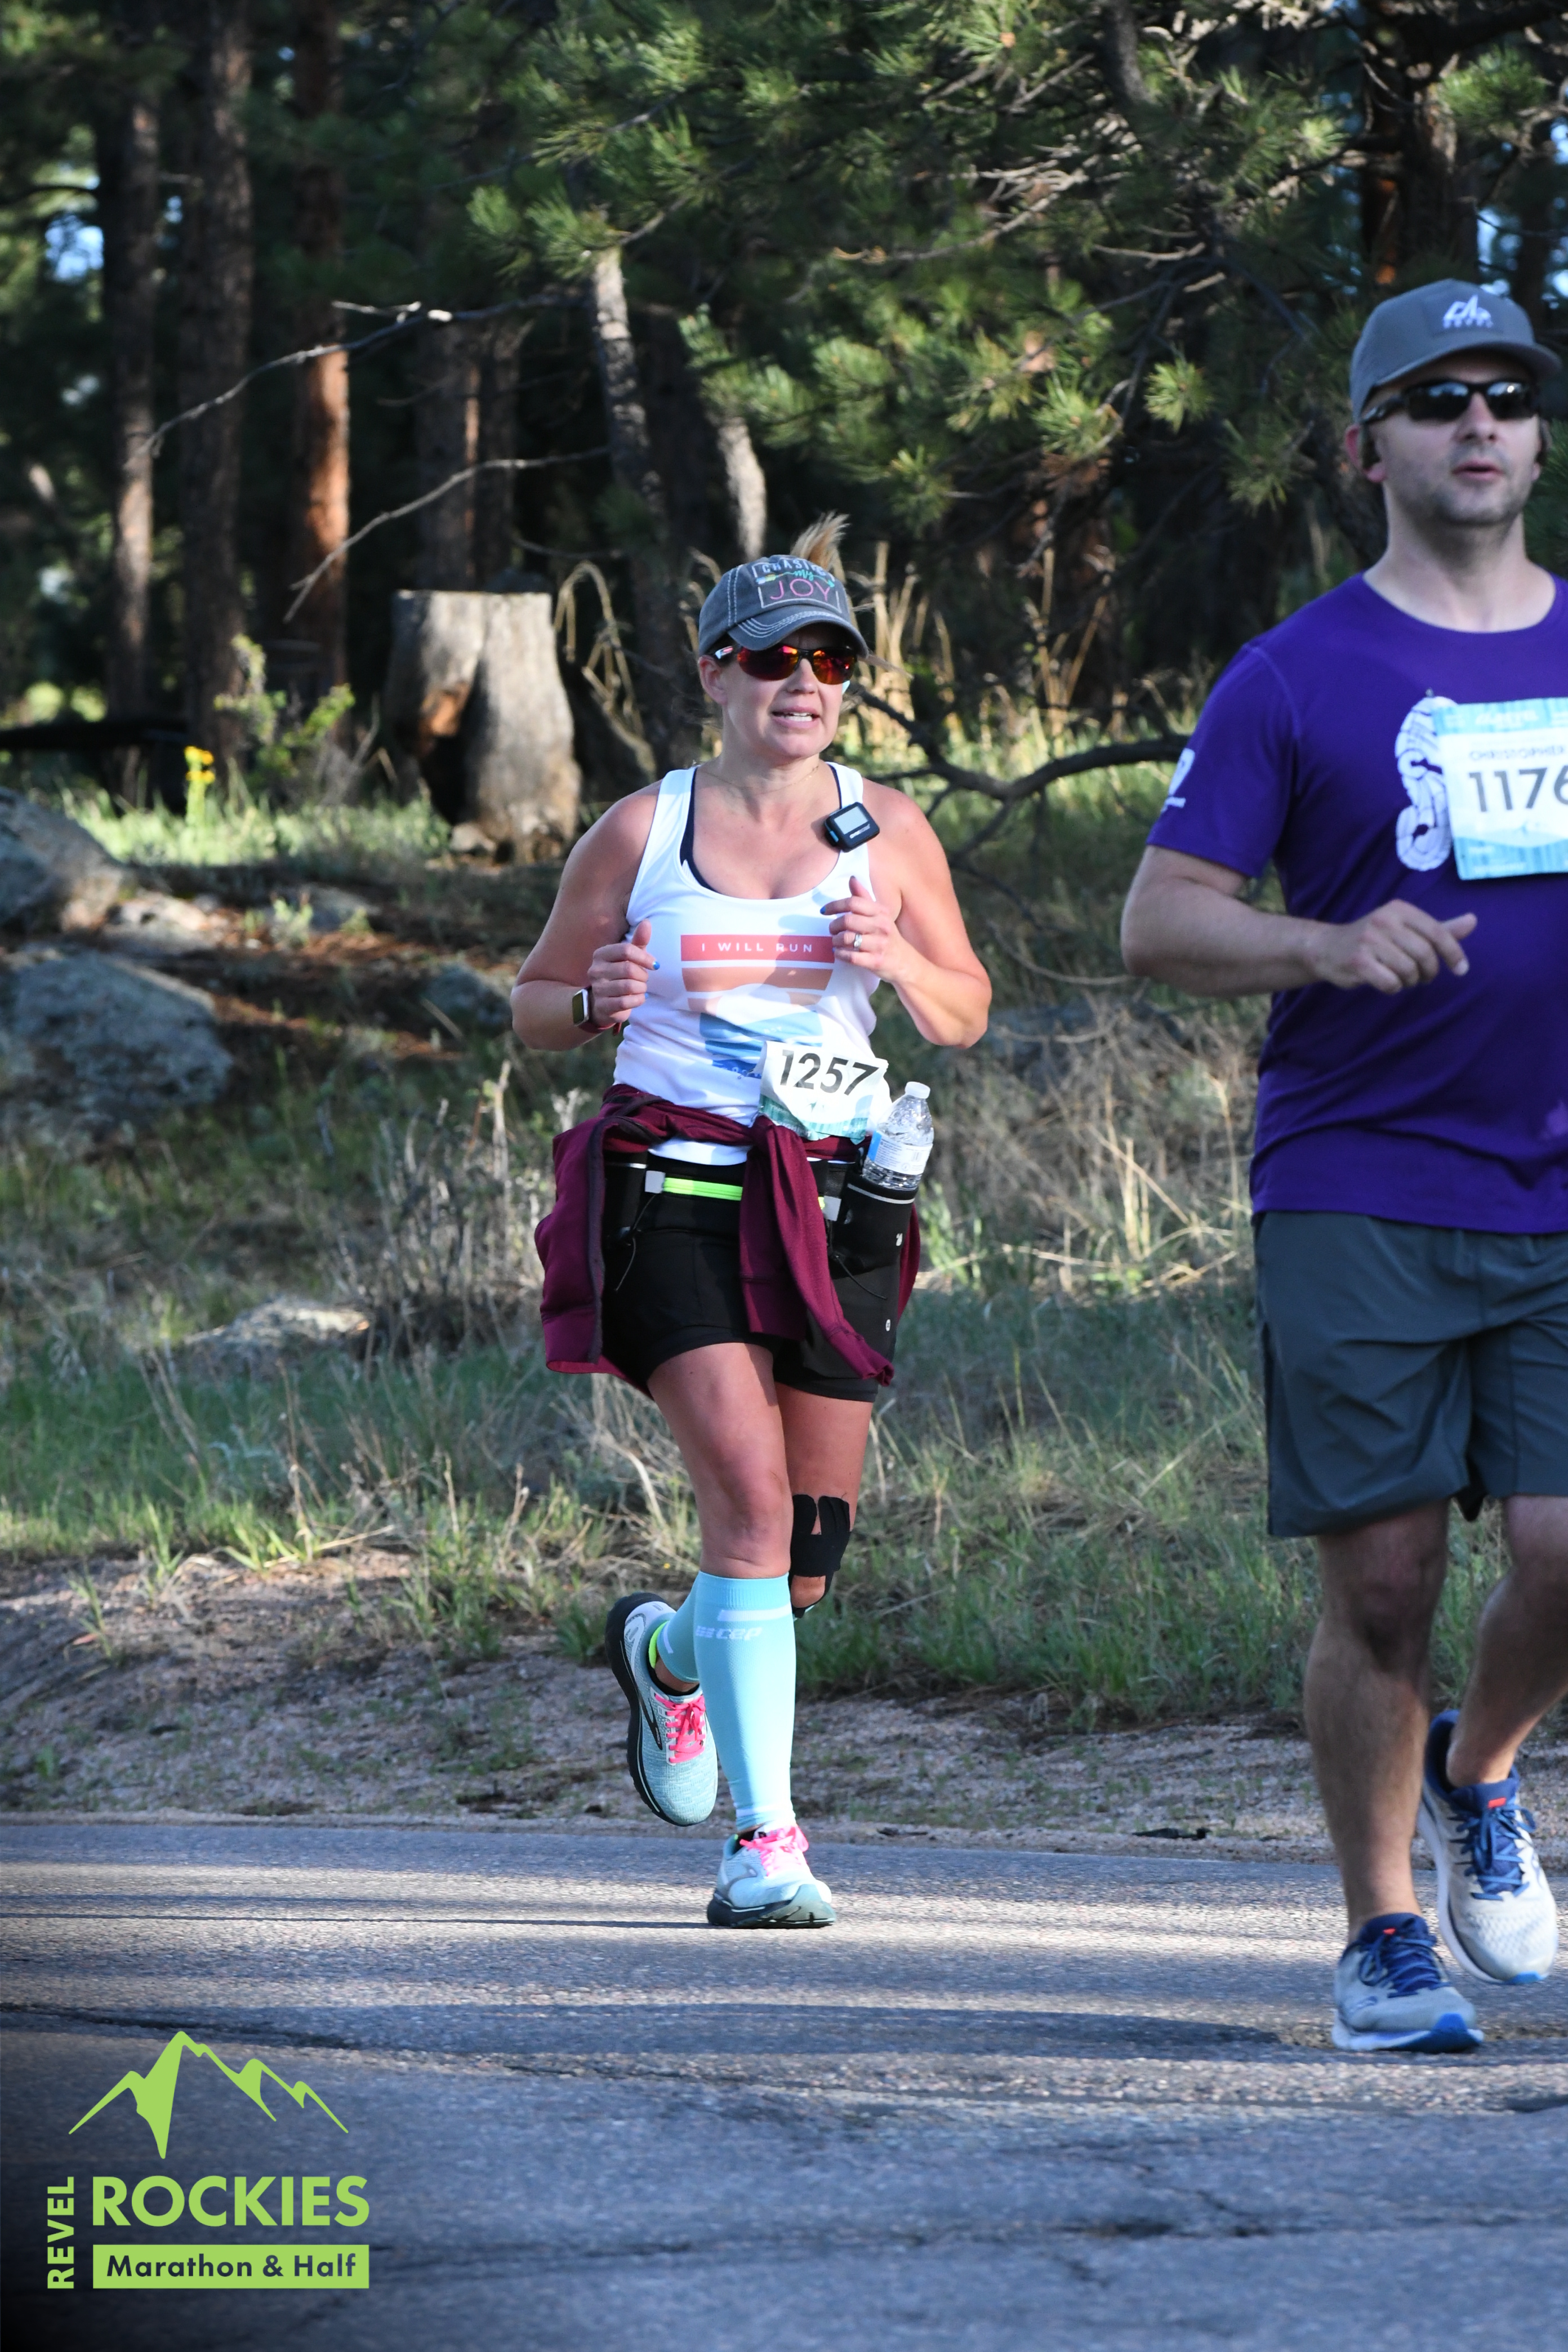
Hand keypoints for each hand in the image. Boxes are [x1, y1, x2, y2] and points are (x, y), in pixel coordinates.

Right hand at [585, 919, 655, 1023]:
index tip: (654, 965)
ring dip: (641, 988)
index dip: (644, 957)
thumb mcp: (629, 957)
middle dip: (643, 975)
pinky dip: (638, 1000)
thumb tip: (647, 922)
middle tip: (644, 979)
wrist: (603, 1003)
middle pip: (628, 969)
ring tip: (641, 988)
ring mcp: (597, 989)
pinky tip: (639, 998)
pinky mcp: (602, 1005)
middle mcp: (596, 970)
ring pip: (629, 986)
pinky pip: (626, 1002)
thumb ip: (638, 941)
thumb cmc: (619, 975)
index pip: (626, 950)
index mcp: (601, 954)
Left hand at [823, 873, 901, 977]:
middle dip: (834, 926)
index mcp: (881, 912)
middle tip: (832, 930)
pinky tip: (839, 952)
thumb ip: (864, 898)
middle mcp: (881, 926)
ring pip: (847, 939)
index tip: (824, 911)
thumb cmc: (887, 936)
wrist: (905, 961)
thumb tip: (852, 878)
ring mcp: (879, 944)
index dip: (835, 905)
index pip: (853, 902)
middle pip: (847, 920)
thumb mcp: (880, 915)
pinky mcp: (875, 961)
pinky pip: (851, 957)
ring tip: (836, 942)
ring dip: (835, 941)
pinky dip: (840, 954)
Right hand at [1310, 899, 1476, 993]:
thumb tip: (1473, 921)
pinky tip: (1385, 982)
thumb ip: (1439, 929)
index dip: (1453, 953)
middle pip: (1424, 953)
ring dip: (1410, 981)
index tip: (1461, 970)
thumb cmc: (1373, 940)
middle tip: (1422, 977)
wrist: (1326, 948)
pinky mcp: (1357, 960)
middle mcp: (1384, 920)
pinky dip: (1393, 988)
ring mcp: (1369, 940)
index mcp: (1400, 909)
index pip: (1437, 931)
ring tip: (1402, 978)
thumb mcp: (1406, 929)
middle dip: (1429, 972)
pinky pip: (1389, 982)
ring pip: (1408, 970)